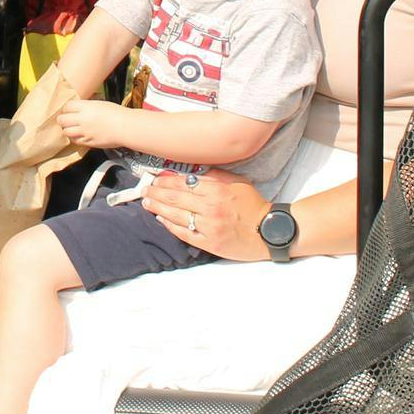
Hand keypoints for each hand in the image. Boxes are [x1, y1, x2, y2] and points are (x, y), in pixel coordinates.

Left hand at [57, 99, 127, 148]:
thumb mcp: (101, 103)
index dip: (67, 108)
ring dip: (67, 130)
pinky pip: (75, 141)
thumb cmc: (117, 113)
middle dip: (62, 120)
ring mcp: (84, 131)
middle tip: (65, 120)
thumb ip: (88, 105)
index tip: (69, 110)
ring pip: (66, 132)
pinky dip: (74, 138)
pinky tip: (79, 135)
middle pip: (62, 120)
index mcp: (85, 107)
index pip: (67, 106)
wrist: (125, 127)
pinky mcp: (88, 141)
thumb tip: (82, 104)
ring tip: (71, 128)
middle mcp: (82, 119)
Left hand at [141, 166, 270, 260]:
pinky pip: (183, 233)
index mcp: (217, 190)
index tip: (155, 179)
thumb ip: (215, 174)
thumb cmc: (253, 205)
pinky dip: (169, 225)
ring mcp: (209, 226)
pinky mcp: (209, 243)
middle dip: (156, 193)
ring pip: (175, 215)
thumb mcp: (237, 182)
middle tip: (144, 190)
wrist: (269, 231)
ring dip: (157, 208)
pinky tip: (161, 219)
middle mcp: (211, 207)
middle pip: (175, 198)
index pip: (183, 182)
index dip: (165, 180)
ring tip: (146, 203)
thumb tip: (191, 170)